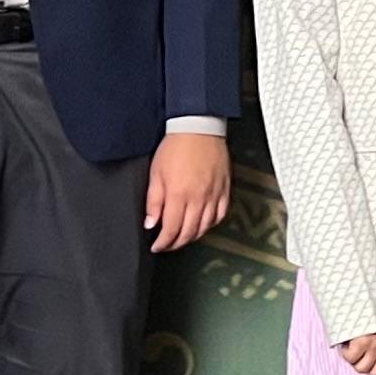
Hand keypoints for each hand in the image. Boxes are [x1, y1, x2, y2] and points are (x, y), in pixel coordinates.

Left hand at [143, 130, 231, 252]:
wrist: (198, 128)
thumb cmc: (175, 147)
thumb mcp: (156, 173)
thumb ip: (153, 201)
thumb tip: (151, 223)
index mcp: (178, 195)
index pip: (171, 229)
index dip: (163, 242)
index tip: (157, 246)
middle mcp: (198, 199)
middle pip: (189, 232)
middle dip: (176, 243)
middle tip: (168, 245)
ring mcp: (214, 195)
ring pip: (205, 227)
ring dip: (193, 236)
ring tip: (183, 237)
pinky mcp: (224, 189)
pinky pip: (220, 214)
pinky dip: (211, 224)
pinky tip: (203, 224)